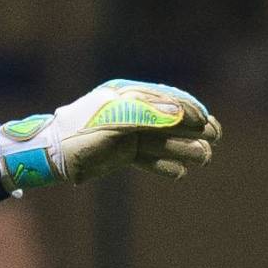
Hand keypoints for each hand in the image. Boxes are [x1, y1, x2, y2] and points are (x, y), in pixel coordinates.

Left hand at [0, 80, 219, 190]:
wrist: (51, 155)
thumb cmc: (79, 132)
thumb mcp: (114, 120)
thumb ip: (147, 114)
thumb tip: (180, 113)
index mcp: (126, 94)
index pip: (163, 99)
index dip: (187, 109)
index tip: (205, 119)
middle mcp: (128, 112)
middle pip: (167, 119)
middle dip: (192, 128)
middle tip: (216, 136)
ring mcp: (125, 133)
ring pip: (160, 140)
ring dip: (183, 148)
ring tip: (205, 157)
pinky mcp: (120, 153)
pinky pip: (147, 158)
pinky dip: (163, 165)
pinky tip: (180, 173)